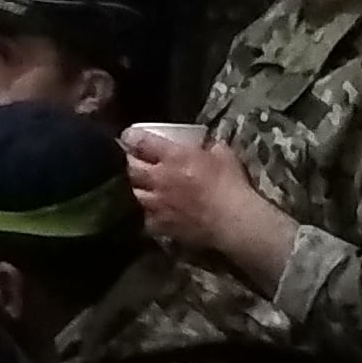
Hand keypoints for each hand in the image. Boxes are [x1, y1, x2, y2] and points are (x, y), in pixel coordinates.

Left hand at [126, 128, 269, 269]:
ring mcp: (157, 203)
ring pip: (136, 193)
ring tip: (148, 186)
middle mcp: (158, 178)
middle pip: (133, 168)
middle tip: (140, 161)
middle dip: (134, 162)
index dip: (131, 138)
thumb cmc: (230, 184)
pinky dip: (151, 213)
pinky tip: (158, 212)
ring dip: (140, 187)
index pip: (140, 142)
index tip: (129, 137)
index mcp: (172, 156)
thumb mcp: (223, 154)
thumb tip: (206, 145)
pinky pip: (147, 217)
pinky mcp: (161, 225)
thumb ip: (210, 147)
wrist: (232, 221)